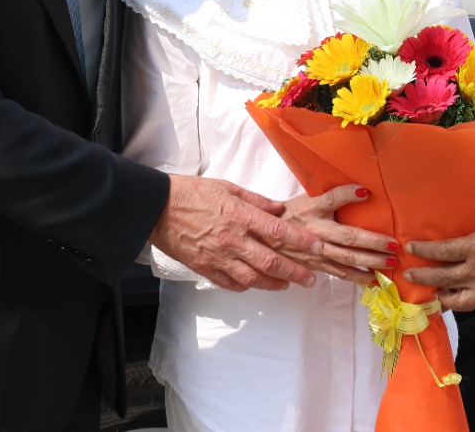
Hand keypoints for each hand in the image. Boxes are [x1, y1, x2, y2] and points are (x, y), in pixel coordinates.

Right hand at [150, 175, 322, 291]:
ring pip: (252, 279)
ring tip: (287, 284)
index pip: (278, 231)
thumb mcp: (227, 187)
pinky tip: (256, 283)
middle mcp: (231, 239)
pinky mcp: (204, 268)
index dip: (301, 241)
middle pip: (270, 262)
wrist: (156, 208)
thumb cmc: (192, 192)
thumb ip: (256, 201)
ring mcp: (217, 257)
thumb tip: (279, 210)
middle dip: (295, 272)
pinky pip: (231, 284)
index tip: (318, 246)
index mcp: (239, 215)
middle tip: (311, 279)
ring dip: (273, 284)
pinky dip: (247, 286)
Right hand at [278, 185, 398, 285]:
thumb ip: (330, 195)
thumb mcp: (307, 198)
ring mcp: (316, 251)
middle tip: (395, 244)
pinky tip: (374, 278)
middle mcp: (315, 231)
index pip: (331, 199)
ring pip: (347, 259)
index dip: (347, 194)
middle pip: (347, 236)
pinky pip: (340, 273)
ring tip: (391, 263)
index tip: (366, 192)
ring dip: (371, 262)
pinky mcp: (317, 265)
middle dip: (373, 242)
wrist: (266, 238)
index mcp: (312, 210)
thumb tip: (361, 190)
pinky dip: (358, 277)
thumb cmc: (291, 215)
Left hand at [404, 211, 474, 310]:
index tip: (411, 248)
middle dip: (422, 277)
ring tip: (435, 295)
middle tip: (410, 276)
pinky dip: (468, 301)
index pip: (440, 252)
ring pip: (457, 301)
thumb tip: (470, 222)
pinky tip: (463, 297)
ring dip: (443, 298)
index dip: (422, 251)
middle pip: (441, 278)